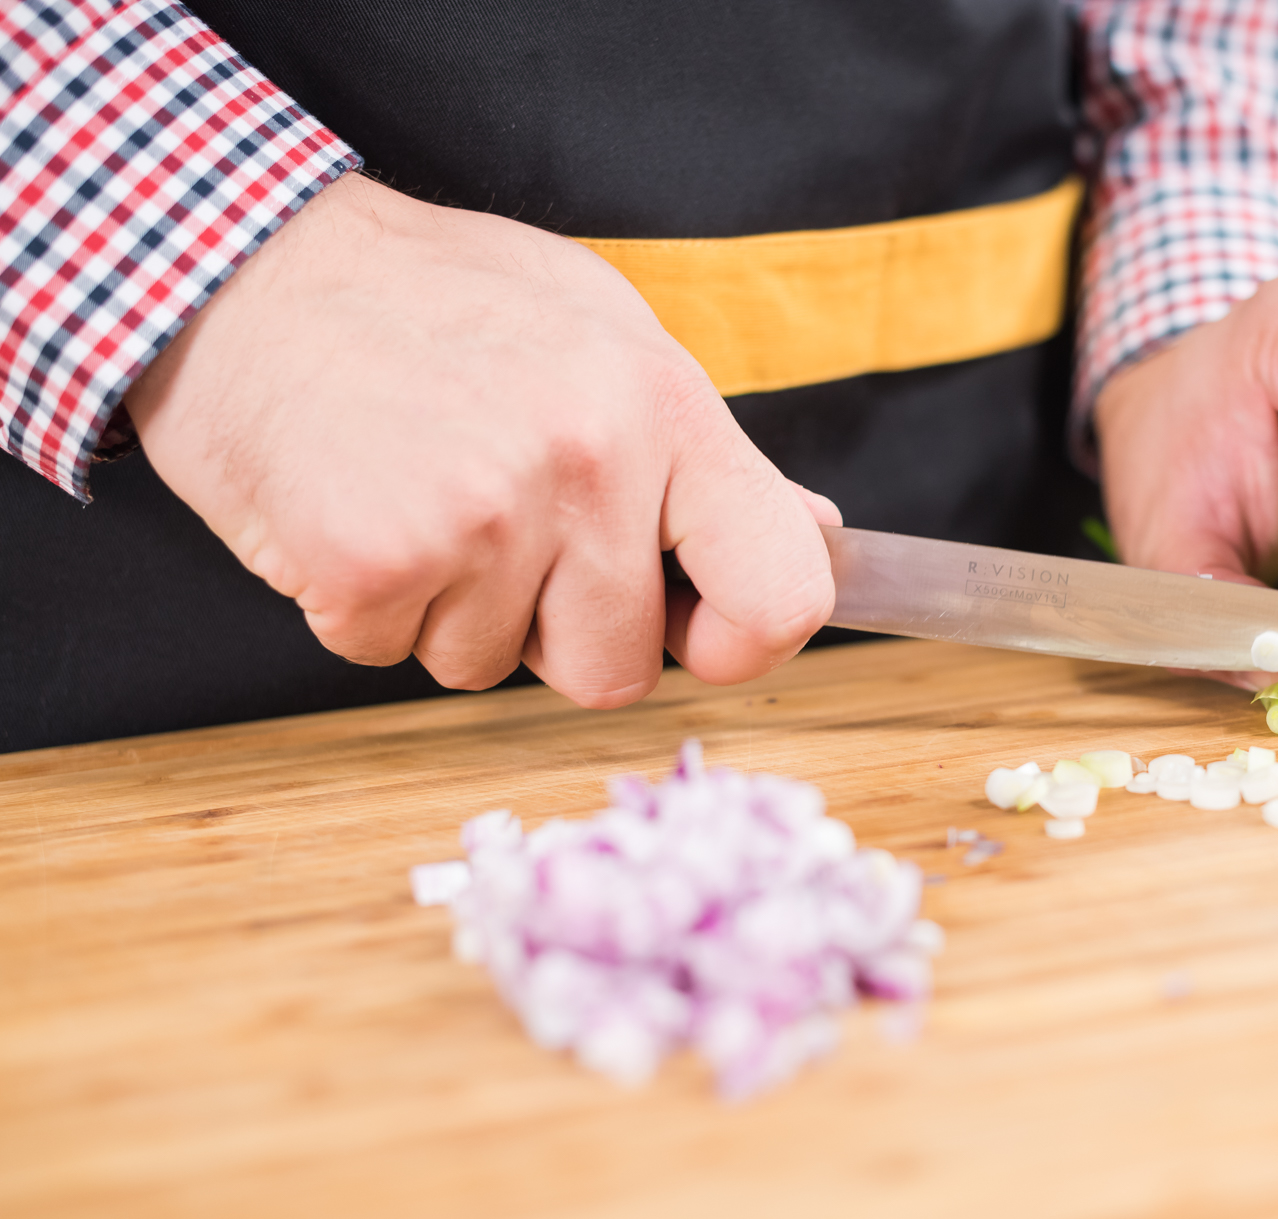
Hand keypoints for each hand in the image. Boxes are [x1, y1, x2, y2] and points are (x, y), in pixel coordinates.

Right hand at [125, 173, 836, 705]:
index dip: (747, 644)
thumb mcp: (601, 331)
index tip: (701, 636)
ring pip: (493, 668)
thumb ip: (703, 451)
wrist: (241, 264)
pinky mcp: (373, 562)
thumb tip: (810, 536)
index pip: (783, 589)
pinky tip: (357, 509)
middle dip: (558, 631)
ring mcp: (482, 517)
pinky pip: (394, 655)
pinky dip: (369, 607)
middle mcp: (588, 464)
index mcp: (664, 407)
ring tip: (420, 495)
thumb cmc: (429, 299)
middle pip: (615, 669)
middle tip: (501, 532)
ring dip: (453, 612)